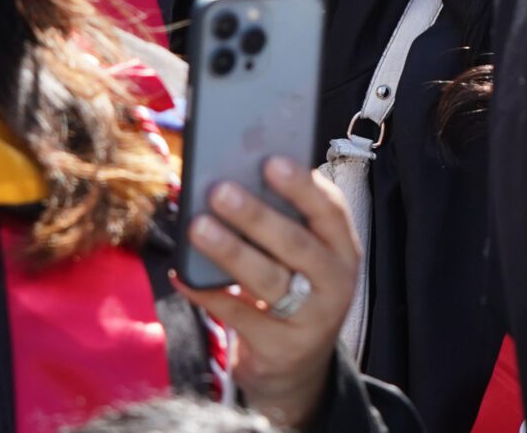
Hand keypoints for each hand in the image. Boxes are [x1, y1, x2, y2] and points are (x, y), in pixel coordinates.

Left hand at [176, 157, 360, 429]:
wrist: (299, 365)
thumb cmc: (296, 288)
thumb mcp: (307, 258)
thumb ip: (288, 222)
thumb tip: (237, 178)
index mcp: (344, 249)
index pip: (331, 211)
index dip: (302, 186)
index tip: (271, 161)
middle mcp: (336, 283)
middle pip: (296, 244)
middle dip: (257, 215)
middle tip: (220, 191)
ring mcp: (311, 319)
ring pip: (268, 280)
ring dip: (231, 251)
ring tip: (198, 226)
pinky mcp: (281, 348)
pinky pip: (239, 315)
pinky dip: (207, 292)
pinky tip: (182, 273)